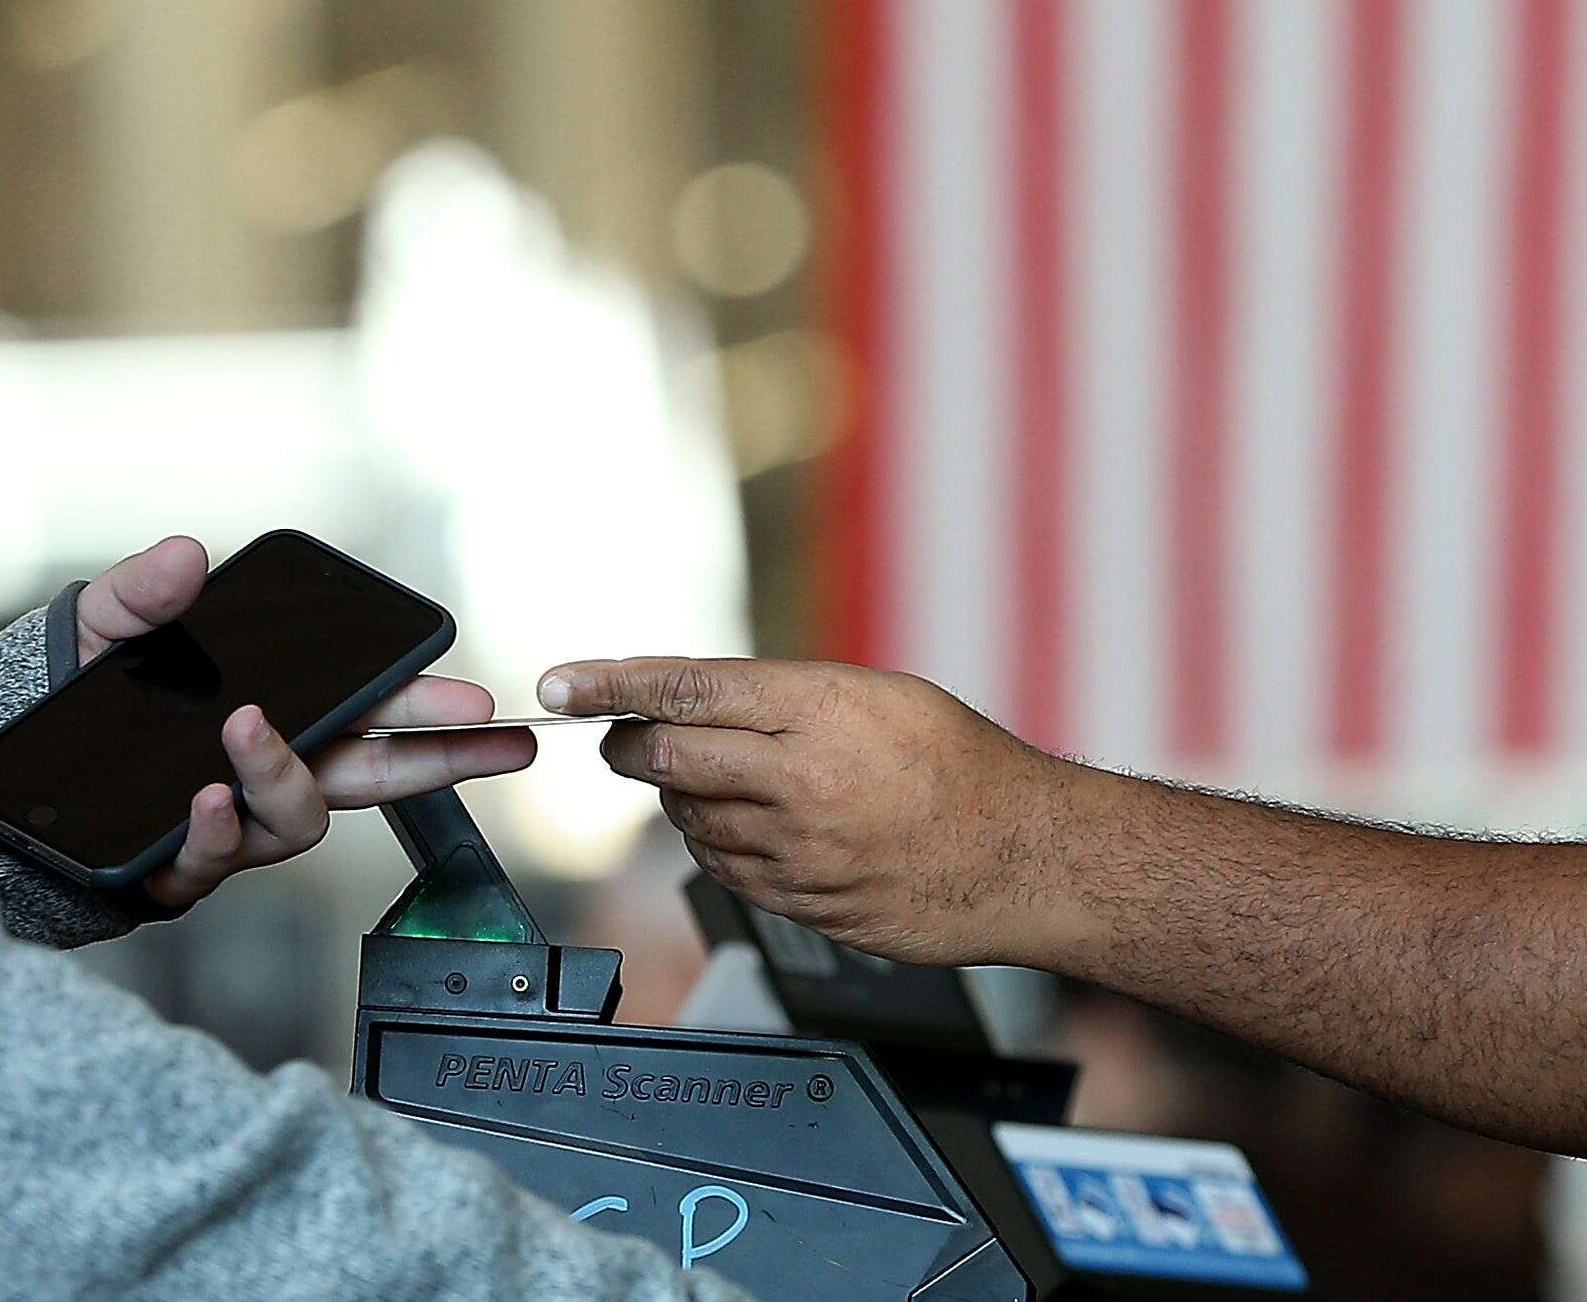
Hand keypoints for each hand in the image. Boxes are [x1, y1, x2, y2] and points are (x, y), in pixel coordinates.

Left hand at [76, 538, 539, 911]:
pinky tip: (203, 798)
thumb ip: (145, 591)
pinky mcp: (180, 865)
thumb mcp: (105, 625)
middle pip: (378, 773)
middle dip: (446, 759)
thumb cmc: (70, 694)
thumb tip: (186, 555)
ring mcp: (234, 822)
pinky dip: (216, 831)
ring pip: (297, 819)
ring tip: (244, 733)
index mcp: (282, 710)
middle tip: (495, 740)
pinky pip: (216, 861)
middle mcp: (273, 771)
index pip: (376, 711)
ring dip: (281, 775)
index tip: (477, 703)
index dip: (433, 710)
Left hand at [537, 655, 1080, 966]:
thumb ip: (788, 698)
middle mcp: (802, 780)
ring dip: (682, 797)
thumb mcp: (883, 696)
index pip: (688, 688)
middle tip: (621, 736)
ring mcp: (798, 851)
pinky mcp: (802, 904)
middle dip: (629, 744)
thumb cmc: (965, 767)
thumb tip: (700, 701)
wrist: (1025, 859)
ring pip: (689, 819)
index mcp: (824, 710)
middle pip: (667, 758)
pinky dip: (719, 842)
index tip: (561, 682)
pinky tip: (753, 827)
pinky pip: (725, 868)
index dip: (613, 683)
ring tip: (727, 781)